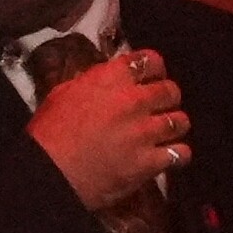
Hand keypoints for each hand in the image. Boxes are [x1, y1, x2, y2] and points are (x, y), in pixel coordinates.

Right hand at [28, 49, 188, 212]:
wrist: (51, 172)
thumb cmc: (50, 132)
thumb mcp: (65, 93)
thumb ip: (94, 83)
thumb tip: (111, 80)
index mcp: (110, 79)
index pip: (150, 61)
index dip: (155, 68)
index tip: (152, 76)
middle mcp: (133, 101)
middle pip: (171, 90)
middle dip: (167, 98)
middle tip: (159, 107)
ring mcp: (145, 132)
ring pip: (181, 121)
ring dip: (174, 125)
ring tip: (165, 132)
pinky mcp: (152, 161)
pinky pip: (182, 153)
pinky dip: (178, 154)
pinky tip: (168, 156)